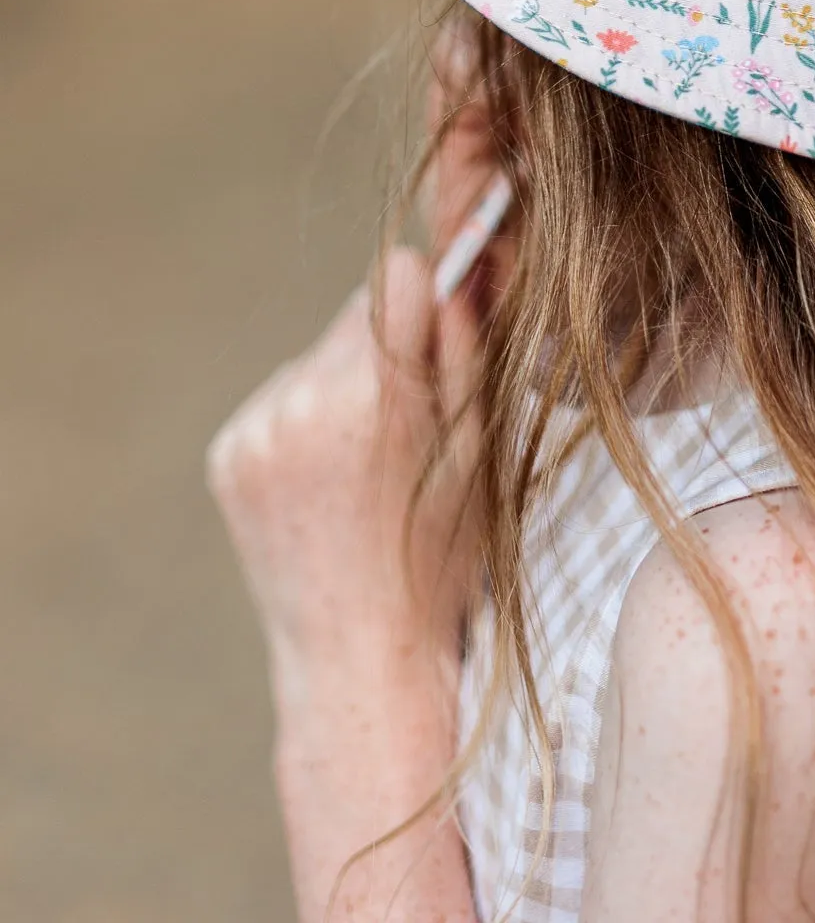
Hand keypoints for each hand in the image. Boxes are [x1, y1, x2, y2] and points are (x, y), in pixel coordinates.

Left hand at [207, 249, 479, 698]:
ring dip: (345, 383)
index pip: (398, 274)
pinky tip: (329, 478)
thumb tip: (460, 267)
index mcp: (375, 401)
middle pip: (357, 312)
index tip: (444, 334)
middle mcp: (301, 405)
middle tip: (412, 419)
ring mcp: (254, 431)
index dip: (429, 300)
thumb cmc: (443, 557)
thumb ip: (466, 351)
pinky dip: (307, 421)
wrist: (360, 655)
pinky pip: (281, 397)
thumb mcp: (479, 452)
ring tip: (369, 461)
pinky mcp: (227, 452)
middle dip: (389, 346)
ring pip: (319, 356)